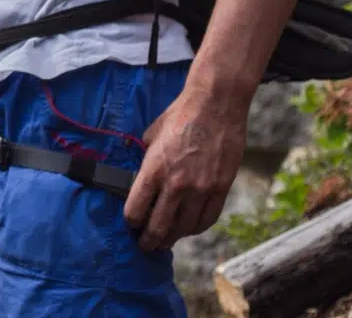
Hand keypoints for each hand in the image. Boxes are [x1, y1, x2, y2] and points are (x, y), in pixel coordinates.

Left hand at [123, 82, 249, 251]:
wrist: (215, 105)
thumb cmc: (180, 116)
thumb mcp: (152, 135)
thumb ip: (147, 160)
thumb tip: (142, 177)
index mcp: (153, 170)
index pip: (136, 210)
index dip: (131, 222)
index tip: (131, 224)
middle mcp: (176, 184)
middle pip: (159, 227)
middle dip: (149, 240)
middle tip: (145, 245)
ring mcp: (201, 188)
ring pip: (184, 228)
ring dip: (173, 238)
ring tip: (166, 241)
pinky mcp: (221, 188)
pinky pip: (207, 219)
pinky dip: (196, 228)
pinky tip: (189, 229)